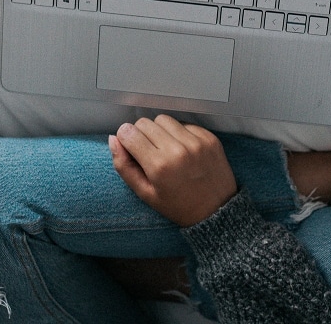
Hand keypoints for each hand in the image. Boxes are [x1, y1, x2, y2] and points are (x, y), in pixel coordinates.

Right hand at [109, 114, 237, 226]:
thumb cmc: (179, 206)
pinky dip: (179, 133)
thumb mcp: (145, 193)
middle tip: (149, 152)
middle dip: (141, 134)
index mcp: (159, 166)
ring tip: (166, 149)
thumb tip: (113, 139)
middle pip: (145, 123)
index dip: (126, 138)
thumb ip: (124, 166)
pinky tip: (183, 150)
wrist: (217, 211)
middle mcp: (178, 150)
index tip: (130, 147)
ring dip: (160, 131)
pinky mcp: (209, 138)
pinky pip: (184, 124)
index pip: (129, 132)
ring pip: (164, 119)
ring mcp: (196, 142)